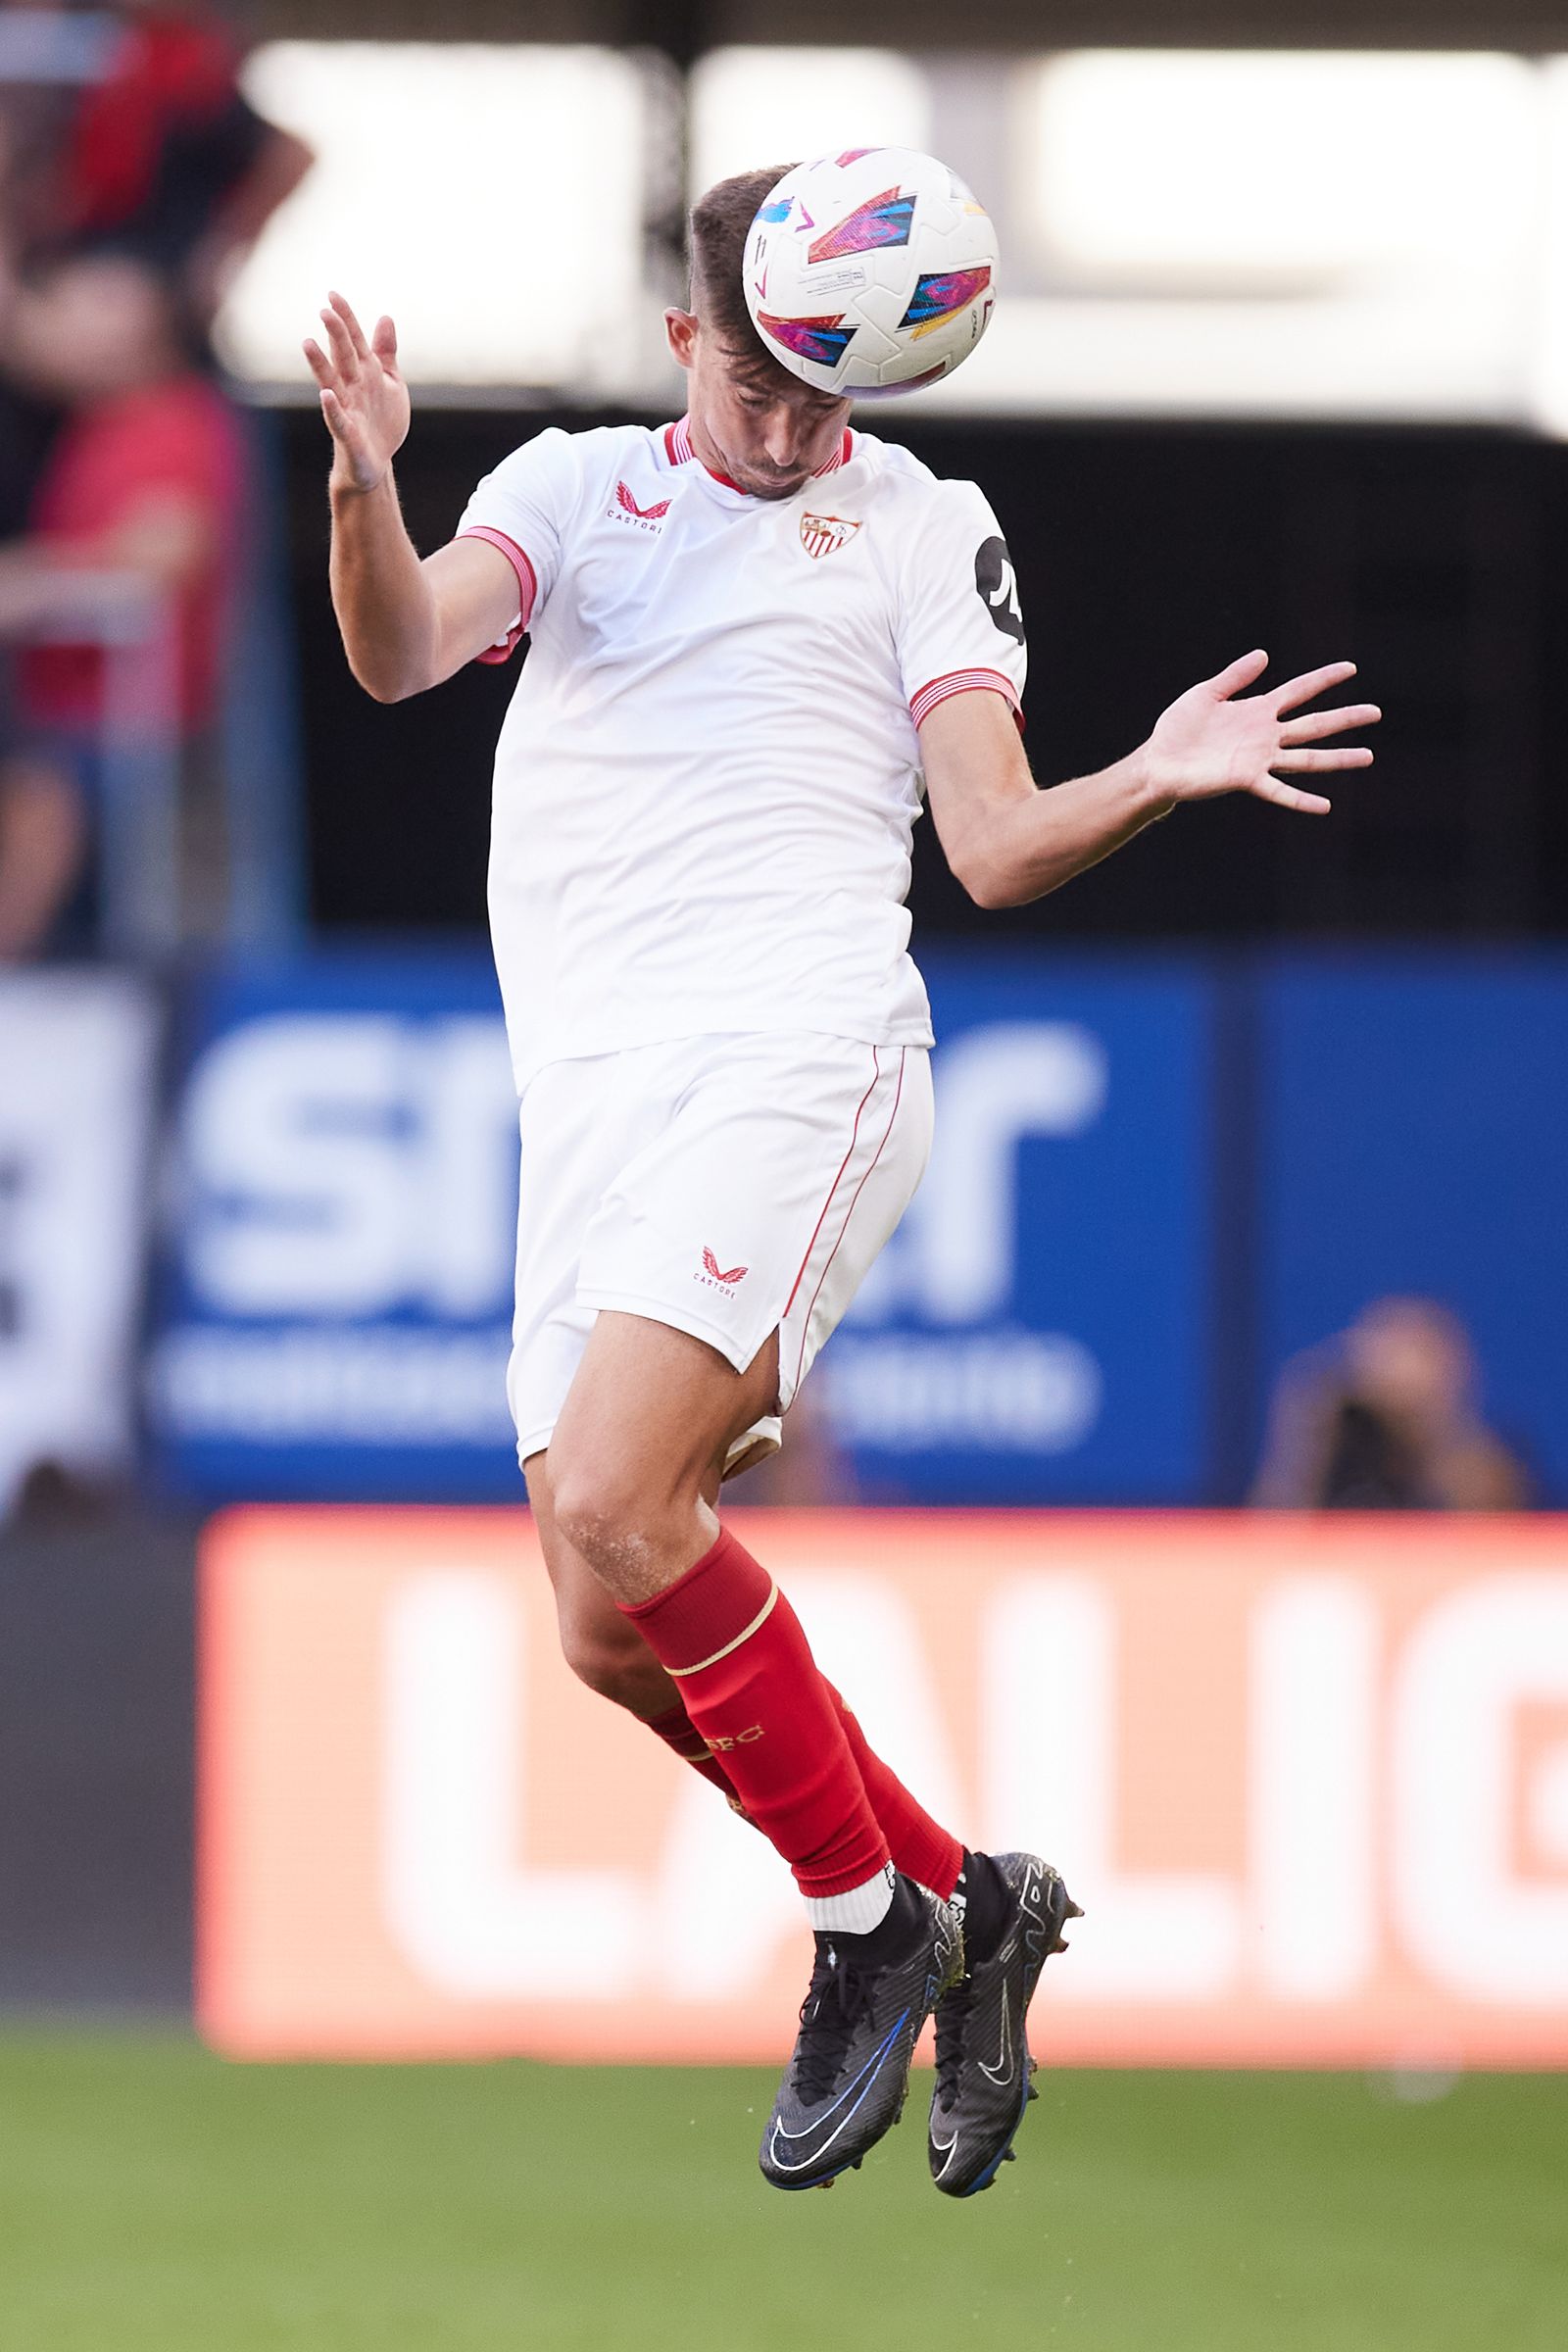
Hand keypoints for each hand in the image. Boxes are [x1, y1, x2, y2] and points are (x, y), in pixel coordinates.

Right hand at [303, 291, 409, 494]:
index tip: (333, 294)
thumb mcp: (388, 381)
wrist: (375, 463)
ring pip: (331, 383)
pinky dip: (333, 408)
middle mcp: (350, 387)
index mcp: (362, 373)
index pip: (352, 341)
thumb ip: (385, 352)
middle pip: (342, 356)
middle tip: (325, 311)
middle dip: (335, 334)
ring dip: (319, 364)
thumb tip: (385, 317)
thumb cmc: (379, 420)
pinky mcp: (348, 435)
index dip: (345, 318)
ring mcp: (347, 410)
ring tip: (308, 343)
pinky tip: (326, 395)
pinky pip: (338, 419)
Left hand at [1140, 650, 1379, 816]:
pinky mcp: (1247, 779)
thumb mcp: (1206, 693)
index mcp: (1257, 711)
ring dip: (1338, 758)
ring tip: (1367, 756)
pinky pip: (1279, 791)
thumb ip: (1235, 676)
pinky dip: (1301, 800)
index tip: (1351, 668)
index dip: (1324, 679)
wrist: (1158, 762)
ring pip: (1307, 758)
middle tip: (1375, 712)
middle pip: (1313, 725)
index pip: (1298, 691)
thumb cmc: (1177, 729)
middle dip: (1345, 718)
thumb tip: (1264, 654)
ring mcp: (1259, 759)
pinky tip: (1325, 805)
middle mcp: (1265, 735)